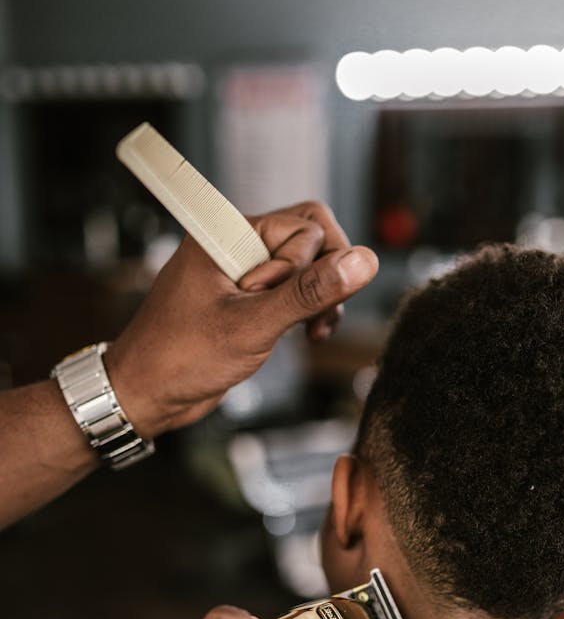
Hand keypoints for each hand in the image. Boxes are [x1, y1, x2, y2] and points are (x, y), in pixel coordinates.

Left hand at [104, 201, 378, 437]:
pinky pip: (294, 289)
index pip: (306, 224)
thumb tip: (363, 261)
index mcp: (227, 232)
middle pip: (312, 239)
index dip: (308, 266)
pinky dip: (306, 310)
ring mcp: (244, 271)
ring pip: (308, 266)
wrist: (145, 394)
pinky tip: (306, 335)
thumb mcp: (253, 326)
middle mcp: (237, 244)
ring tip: (311, 332)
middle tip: (313, 319)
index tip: (277, 304)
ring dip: (319, 298)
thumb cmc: (181, 358)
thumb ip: (309, 292)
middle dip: (324, 279)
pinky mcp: (249, 297)